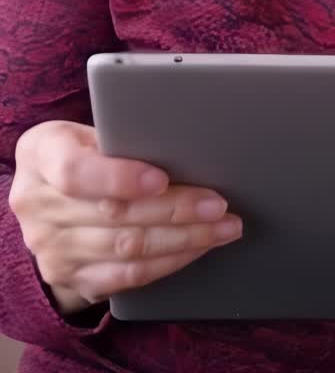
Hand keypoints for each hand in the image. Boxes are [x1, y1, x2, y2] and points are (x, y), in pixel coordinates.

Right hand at [9, 121, 242, 314]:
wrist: (47, 197)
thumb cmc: (82, 150)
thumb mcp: (86, 130)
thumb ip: (119, 137)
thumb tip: (183, 142)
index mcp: (39, 155)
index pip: (74, 172)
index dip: (119, 178)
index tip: (161, 179)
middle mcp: (37, 206)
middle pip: (114, 213)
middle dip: (175, 209)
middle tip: (218, 204)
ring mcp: (52, 249)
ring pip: (127, 248)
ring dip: (183, 238)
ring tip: (222, 226)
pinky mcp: (72, 279)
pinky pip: (128, 276)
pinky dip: (169, 261)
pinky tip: (197, 247)